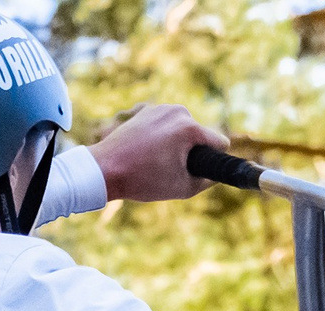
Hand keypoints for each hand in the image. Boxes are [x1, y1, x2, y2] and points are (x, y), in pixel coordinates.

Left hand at [87, 105, 231, 203]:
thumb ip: (208, 180)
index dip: (213, 160)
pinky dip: (160, 137)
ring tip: (155, 161)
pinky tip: (145, 150)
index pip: (219, 142)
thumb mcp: (183, 187)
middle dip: (191, 151)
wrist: (105, 169)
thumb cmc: (143, 180)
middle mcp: (178, 111)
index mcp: (190, 128)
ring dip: (176, 144)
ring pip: (181, 129)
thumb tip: (217, 173)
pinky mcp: (146, 109)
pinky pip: (164, 125)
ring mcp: (160, 108)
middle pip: (199, 135)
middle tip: (169, 169)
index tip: (198, 171)